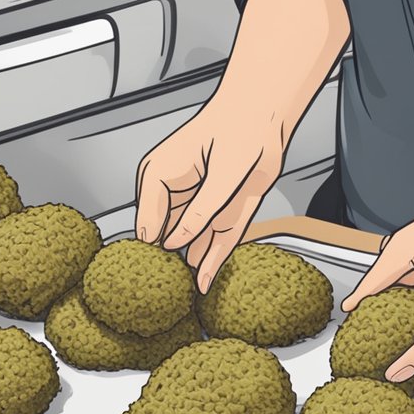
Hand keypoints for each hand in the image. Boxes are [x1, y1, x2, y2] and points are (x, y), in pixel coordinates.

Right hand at [135, 97, 289, 292]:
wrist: (266, 114)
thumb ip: (198, 213)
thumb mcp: (220, 175)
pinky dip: (211, 260)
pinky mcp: (220, 211)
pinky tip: (204, 282)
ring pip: (192, 243)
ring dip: (191, 267)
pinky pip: (214, 240)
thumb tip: (173, 244)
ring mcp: (197, 204)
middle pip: (166, 239)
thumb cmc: (239, 128)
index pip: (146, 226)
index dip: (148, 253)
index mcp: (158, 177)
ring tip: (184, 298)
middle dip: (167, 266)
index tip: (148, 280)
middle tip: (163, 298)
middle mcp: (174, 194)